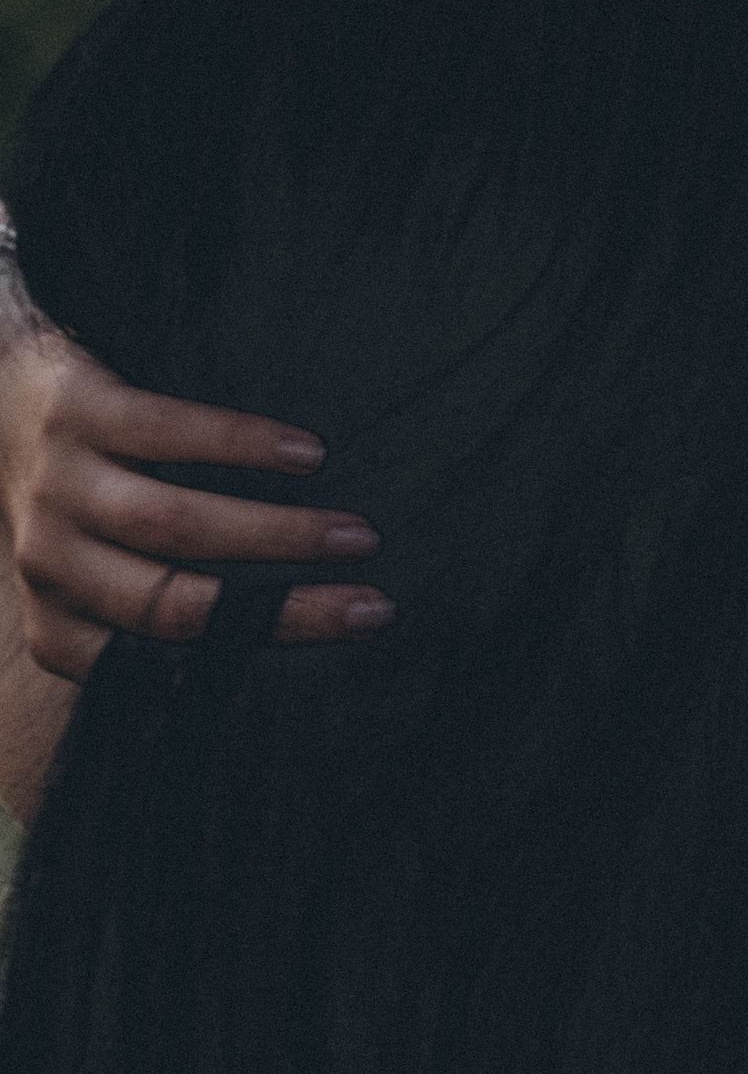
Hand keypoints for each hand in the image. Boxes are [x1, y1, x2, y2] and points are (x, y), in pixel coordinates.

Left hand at [0, 304, 391, 679]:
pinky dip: (247, 445)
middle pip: (178, 603)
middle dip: (288, 610)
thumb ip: (153, 612)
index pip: (157, 662)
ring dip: (279, 533)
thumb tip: (269, 653)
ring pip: (176, 525)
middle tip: (372, 603)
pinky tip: (307, 454)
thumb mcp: (93, 570)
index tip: (330, 650)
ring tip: (357, 534)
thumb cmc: (74, 494)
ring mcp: (57, 484)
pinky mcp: (74, 411)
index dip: (250, 659)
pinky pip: (170, 432)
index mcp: (58, 621)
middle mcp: (49, 560)